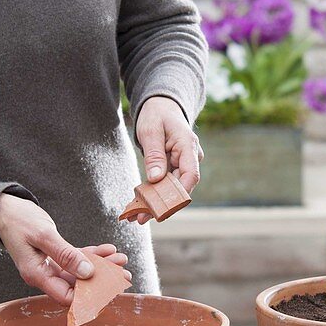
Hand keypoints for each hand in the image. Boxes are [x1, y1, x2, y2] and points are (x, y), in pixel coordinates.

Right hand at [0, 194, 129, 304]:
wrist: (4, 209)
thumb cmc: (18, 221)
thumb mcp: (43, 236)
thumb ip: (65, 254)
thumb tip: (87, 272)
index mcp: (37, 275)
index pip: (66, 296)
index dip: (88, 296)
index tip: (110, 288)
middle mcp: (45, 274)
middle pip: (77, 286)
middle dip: (102, 281)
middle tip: (124, 274)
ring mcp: (50, 265)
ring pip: (81, 271)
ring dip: (102, 266)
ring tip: (122, 259)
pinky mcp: (55, 254)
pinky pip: (77, 258)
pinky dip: (93, 254)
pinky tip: (109, 250)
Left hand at [134, 96, 203, 223]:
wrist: (161, 107)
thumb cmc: (156, 114)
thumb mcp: (150, 131)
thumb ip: (154, 154)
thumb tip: (156, 179)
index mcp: (187, 145)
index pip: (190, 175)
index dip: (179, 194)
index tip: (163, 208)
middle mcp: (189, 157)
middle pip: (179, 187)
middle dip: (162, 204)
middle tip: (140, 218)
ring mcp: (182, 164)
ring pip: (171, 189)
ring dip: (155, 203)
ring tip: (135, 217)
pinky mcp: (174, 169)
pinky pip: (165, 184)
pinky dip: (152, 194)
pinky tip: (138, 206)